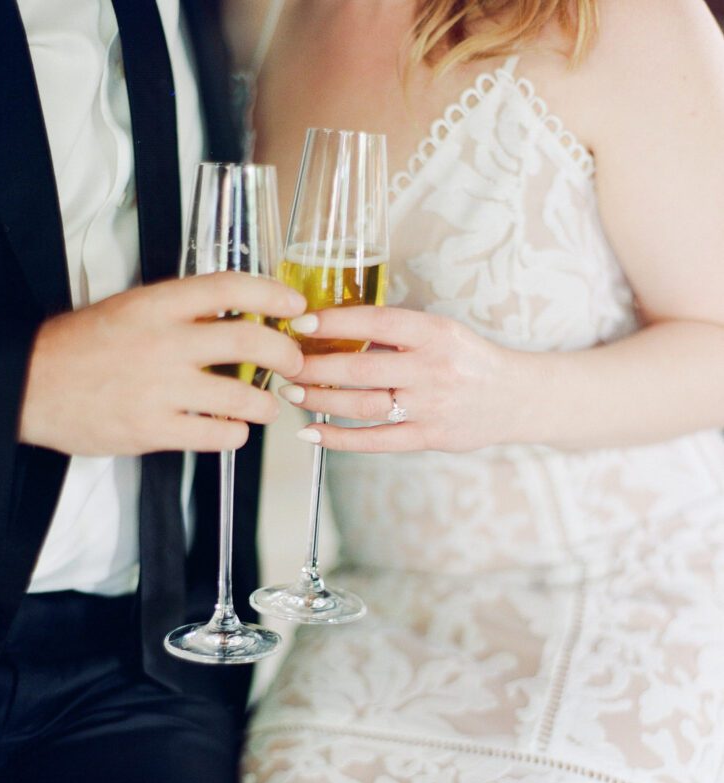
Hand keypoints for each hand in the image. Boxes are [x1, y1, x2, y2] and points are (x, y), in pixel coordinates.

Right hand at [19, 272, 305, 455]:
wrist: (31, 385)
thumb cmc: (83, 347)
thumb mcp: (131, 310)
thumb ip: (182, 312)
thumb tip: (241, 318)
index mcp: (157, 304)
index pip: (230, 288)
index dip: (272, 295)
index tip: (294, 306)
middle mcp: (164, 342)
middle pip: (251, 343)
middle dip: (287, 356)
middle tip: (294, 364)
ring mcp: (160, 389)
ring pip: (245, 398)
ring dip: (267, 405)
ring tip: (264, 406)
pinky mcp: (154, 430)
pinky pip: (220, 436)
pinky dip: (236, 434)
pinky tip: (230, 429)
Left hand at [279, 306, 535, 451]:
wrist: (516, 397)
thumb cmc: (468, 360)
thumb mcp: (441, 332)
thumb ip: (396, 334)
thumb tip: (333, 330)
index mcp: (435, 333)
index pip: (377, 323)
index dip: (335, 323)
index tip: (301, 323)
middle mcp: (433, 369)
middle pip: (361, 369)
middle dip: (315, 367)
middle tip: (284, 363)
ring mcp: (431, 407)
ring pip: (363, 406)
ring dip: (321, 399)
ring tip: (293, 391)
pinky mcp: (430, 438)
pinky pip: (376, 441)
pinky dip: (339, 438)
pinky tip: (312, 432)